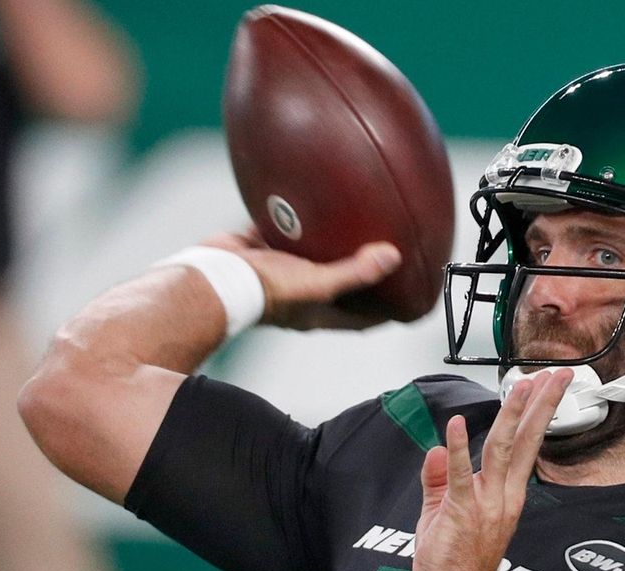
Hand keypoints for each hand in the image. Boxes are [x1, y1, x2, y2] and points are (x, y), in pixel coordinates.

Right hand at [202, 228, 400, 329]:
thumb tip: (393, 257)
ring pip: (315, 256)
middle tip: (389, 253)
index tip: (410, 300)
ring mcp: (282, 271)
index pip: (363, 319)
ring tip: (356, 223)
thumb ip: (354, 272)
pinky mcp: (263, 248)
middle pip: (343, 286)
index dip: (388, 312)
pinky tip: (314, 198)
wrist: (214, 276)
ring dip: (333, 244)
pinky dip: (299, 219)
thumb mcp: (317, 283)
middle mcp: (303, 293)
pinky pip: (285, 231)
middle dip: (365, 274)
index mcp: (319, 312)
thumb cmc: (264, 290)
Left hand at [412, 369, 572, 570]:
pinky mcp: (462, 513)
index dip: (538, 413)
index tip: (548, 386)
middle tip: (558, 374)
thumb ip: (440, 479)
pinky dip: (459, 449)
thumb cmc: (453, 564)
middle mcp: (503, 496)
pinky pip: (461, 476)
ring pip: (503, 450)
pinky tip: (459, 425)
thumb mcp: (443, 514)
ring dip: (513, 415)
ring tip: (524, 385)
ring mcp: (486, 504)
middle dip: (542, 404)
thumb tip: (439, 449)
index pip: (528, 445)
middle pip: (527, 440)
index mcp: (507, 495)